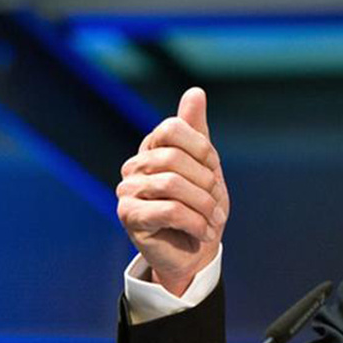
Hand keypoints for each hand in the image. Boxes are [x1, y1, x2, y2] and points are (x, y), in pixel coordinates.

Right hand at [117, 87, 229, 295]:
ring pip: (172, 185)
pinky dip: (195, 222)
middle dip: (206, 183)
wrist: (197, 251)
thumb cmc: (202, 206)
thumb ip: (197, 130)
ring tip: (212, 221)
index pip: (172, 128)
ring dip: (203, 206)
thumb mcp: (207, 166)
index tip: (213, 170)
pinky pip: (168, 210)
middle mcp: (135, 165)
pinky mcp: (128, 215)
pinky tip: (202, 232)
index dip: (200, 148)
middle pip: (174, 158)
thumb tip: (195, 92)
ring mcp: (127, 189)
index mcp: (153, 148)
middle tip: (216, 205)